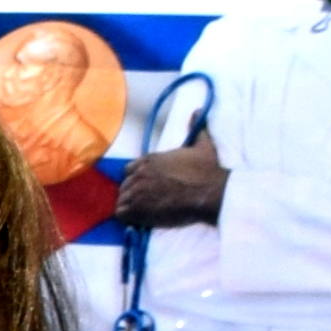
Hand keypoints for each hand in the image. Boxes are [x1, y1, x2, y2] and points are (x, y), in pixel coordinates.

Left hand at [115, 138, 229, 228]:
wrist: (210, 192)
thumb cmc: (207, 170)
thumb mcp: (202, 144)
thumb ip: (196, 128)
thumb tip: (197, 111)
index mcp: (150, 159)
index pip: (129, 169)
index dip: (136, 178)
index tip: (146, 185)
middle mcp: (139, 174)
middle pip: (124, 185)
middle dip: (133, 193)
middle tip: (146, 201)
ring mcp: (136, 192)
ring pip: (121, 199)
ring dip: (130, 206)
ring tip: (143, 212)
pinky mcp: (137, 209)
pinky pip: (121, 213)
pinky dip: (127, 217)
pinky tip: (138, 219)